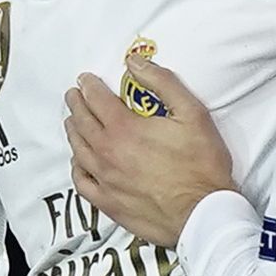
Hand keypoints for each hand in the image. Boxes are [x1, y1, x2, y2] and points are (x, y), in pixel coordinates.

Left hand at [65, 55, 237, 245]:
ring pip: (78, 150)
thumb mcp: (192, 113)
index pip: (96, 100)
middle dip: (76, 105)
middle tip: (73, 95)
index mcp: (125, 129)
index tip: (84, 79)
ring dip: (73, 131)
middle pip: (82, 123)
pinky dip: (76, 167)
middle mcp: (107, 153)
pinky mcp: (107, 203)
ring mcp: (104, 180)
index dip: (89, 86)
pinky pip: (82, 182)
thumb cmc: (201, 164)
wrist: (202, 213)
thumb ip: (162, 83)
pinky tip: (78, 161)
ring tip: (72, 121)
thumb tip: (134, 62)